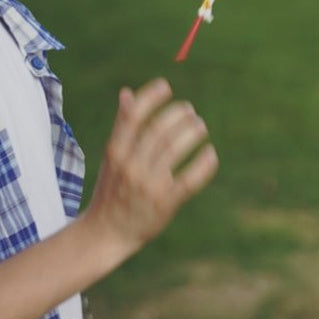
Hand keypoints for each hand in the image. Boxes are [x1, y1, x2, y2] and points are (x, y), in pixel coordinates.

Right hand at [82, 78, 217, 263]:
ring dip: (191, 134)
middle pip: (158, 131)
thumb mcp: (112, 158)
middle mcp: (130, 166)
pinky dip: (202, 166)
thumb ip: (122, 127)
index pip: (134, 117)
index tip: (167, 86)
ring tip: (201, 127)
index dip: (151, 98)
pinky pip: (188, 180)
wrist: (107, 232)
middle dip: (177, 116)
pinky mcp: (165, 203)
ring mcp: (148, 185)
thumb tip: (127, 93)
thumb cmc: (112, 191)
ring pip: (173, 151)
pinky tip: (211, 154)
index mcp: (115, 151)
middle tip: (191, 112)